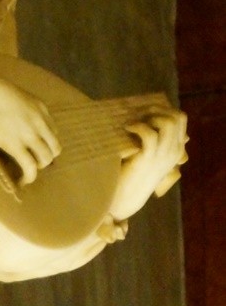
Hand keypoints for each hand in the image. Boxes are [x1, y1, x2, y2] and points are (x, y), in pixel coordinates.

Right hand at [0, 61, 60, 184]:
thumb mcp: (12, 95)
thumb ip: (16, 107)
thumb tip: (5, 115)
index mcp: (40, 108)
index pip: (53, 131)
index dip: (45, 143)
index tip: (35, 148)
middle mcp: (40, 122)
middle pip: (54, 147)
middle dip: (45, 157)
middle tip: (32, 162)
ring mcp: (29, 134)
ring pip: (46, 159)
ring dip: (37, 167)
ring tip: (25, 172)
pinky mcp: (15, 145)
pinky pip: (30, 167)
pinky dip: (28, 177)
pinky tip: (21, 182)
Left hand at [111, 105, 187, 220]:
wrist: (126, 196)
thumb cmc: (134, 173)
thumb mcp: (150, 154)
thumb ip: (156, 139)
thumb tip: (148, 115)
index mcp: (176, 149)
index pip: (181, 119)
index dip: (163, 109)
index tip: (146, 112)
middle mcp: (174, 151)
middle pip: (177, 117)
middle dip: (157, 109)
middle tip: (139, 114)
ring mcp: (162, 155)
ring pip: (167, 123)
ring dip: (149, 116)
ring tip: (134, 121)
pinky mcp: (147, 158)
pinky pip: (149, 133)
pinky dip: (137, 126)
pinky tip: (127, 128)